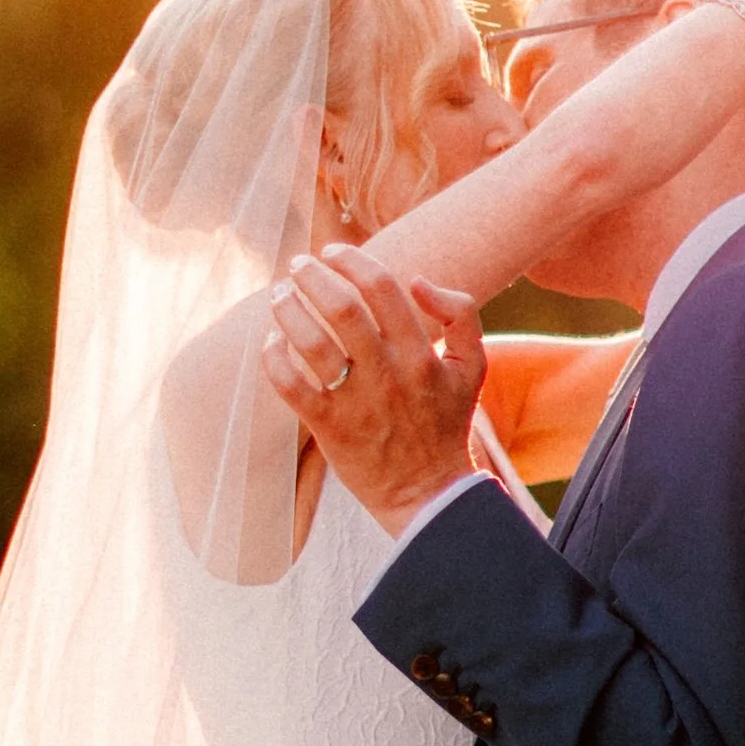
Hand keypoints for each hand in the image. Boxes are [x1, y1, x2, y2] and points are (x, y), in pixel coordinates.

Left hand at [265, 245, 488, 537]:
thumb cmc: (445, 424)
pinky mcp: (330, 430)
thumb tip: (418, 279)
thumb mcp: (472, 367)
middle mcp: (388, 375)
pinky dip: (274, 358)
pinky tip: (272, 343)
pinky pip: (291, 386)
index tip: (331, 251)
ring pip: (311, 343)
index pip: (382, 288)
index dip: (351, 260)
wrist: (429, 494)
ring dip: (288, 310)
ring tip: (280, 296)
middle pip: (341, 308)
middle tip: (297, 266)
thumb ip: (461, 313)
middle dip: (312, 277)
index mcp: (421, 354)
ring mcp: (357, 403)